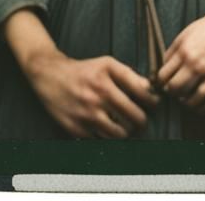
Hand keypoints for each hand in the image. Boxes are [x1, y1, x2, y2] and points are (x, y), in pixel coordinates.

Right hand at [25, 51, 158, 138]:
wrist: (50, 76)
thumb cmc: (84, 70)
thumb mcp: (107, 64)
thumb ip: (129, 75)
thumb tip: (149, 88)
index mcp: (107, 78)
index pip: (140, 93)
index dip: (152, 101)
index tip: (155, 104)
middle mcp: (97, 96)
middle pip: (133, 117)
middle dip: (142, 121)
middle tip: (142, 120)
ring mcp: (85, 115)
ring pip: (119, 133)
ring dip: (126, 132)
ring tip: (128, 127)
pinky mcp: (75, 128)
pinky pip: (100, 140)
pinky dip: (107, 137)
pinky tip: (109, 129)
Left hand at [157, 11, 204, 112]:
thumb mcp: (183, 37)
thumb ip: (170, 55)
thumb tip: (159, 74)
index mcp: (187, 54)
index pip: (164, 78)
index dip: (161, 81)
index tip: (164, 81)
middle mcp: (201, 66)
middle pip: (177, 90)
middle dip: (172, 92)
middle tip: (175, 89)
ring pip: (195, 100)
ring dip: (186, 102)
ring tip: (186, 97)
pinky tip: (200, 103)